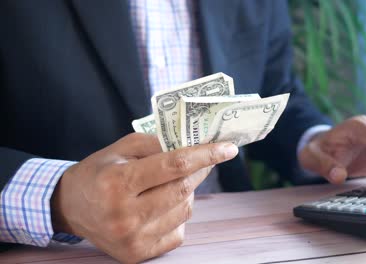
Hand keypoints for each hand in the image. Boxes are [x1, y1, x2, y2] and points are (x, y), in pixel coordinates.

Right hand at [51, 133, 237, 262]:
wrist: (71, 207)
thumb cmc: (99, 172)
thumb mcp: (122, 148)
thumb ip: (158, 143)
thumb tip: (197, 143)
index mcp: (117, 182)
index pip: (174, 166)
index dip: (206, 154)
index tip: (228, 148)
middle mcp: (124, 215)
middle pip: (182, 189)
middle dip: (200, 170)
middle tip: (205, 158)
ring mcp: (132, 239)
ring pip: (184, 210)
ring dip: (187, 192)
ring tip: (171, 183)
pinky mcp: (137, 254)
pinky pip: (178, 230)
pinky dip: (178, 214)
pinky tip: (162, 205)